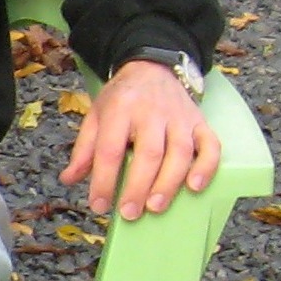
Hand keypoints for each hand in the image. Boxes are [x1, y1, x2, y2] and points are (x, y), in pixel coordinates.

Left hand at [61, 59, 219, 220]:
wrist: (152, 68)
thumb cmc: (121, 99)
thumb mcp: (96, 116)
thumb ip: (84, 149)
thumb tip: (69, 179)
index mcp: (120, 110)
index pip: (110, 149)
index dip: (103, 180)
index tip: (99, 205)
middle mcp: (152, 112)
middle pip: (149, 153)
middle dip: (138, 186)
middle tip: (129, 213)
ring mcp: (180, 117)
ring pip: (180, 152)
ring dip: (169, 182)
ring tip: (155, 207)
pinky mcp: (201, 122)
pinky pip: (210, 145)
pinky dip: (206, 166)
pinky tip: (194, 187)